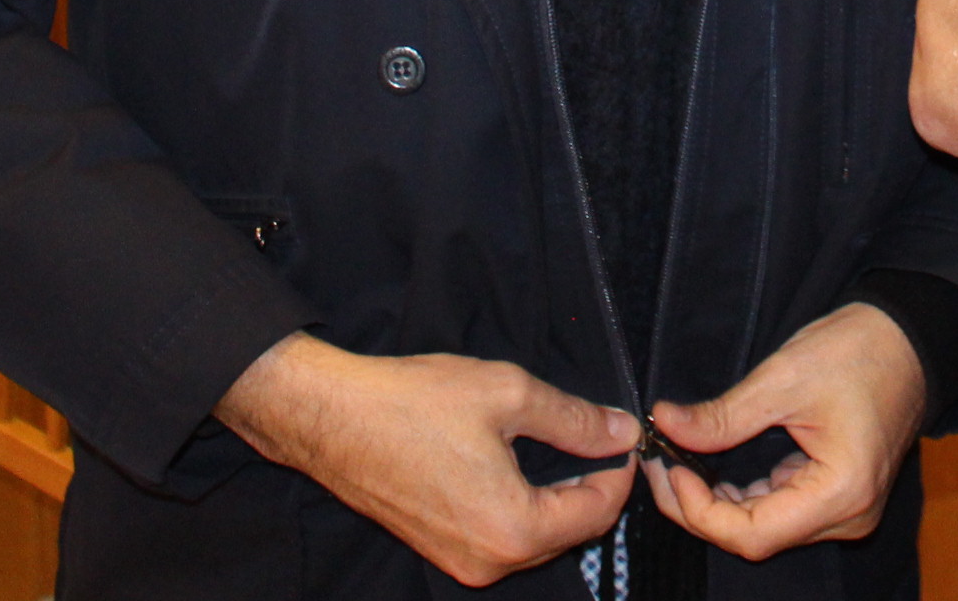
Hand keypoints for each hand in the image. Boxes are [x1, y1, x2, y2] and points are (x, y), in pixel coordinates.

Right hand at [216, 333, 635, 588]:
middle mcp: (490, 561)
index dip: (620, 470)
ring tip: (562, 449)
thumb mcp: (508, 394)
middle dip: (592, 488)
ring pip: (537, 539)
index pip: (598, 511)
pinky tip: (519, 467)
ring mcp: (462, 563)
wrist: (333, 419)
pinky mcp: (441, 551)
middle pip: (571, 533)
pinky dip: (523, 508)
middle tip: (599, 439)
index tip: (624, 436)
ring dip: (558, 500)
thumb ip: (574, 419)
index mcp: (514, 528)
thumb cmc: (414, 403)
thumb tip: (621, 432)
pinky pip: (502, 539)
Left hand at [644, 303, 928, 558]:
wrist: (911, 338)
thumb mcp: (784, 378)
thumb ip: (723, 415)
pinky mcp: (838, 496)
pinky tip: (714, 471)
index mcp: (841, 493)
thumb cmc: (860, 352)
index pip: (752, 533)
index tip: (668, 469)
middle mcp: (847, 516)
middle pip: (756, 537)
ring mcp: (845, 510)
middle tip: (661, 466)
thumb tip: (665, 423)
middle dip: (700, 509)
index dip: (700, 511)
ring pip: (764, 528)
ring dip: (718, 504)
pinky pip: (780, 510)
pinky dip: (743, 496)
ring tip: (679, 465)